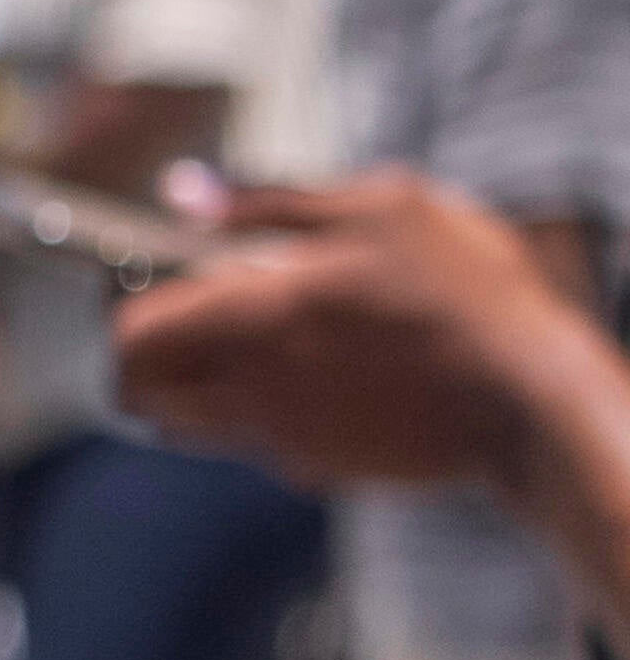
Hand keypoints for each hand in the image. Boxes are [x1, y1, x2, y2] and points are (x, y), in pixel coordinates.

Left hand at [119, 172, 593, 494]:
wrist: (534, 398)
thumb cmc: (465, 292)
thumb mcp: (379, 209)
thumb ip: (267, 201)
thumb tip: (183, 190)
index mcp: (253, 316)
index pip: (130, 334)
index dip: (125, 306)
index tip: (150, 281)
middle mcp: (248, 387)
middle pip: (139, 390)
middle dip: (143, 356)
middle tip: (187, 318)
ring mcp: (279, 437)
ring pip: (187, 423)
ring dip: (194, 386)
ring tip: (257, 344)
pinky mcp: (317, 469)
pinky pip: (251, 443)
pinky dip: (255, 415)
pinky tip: (316, 378)